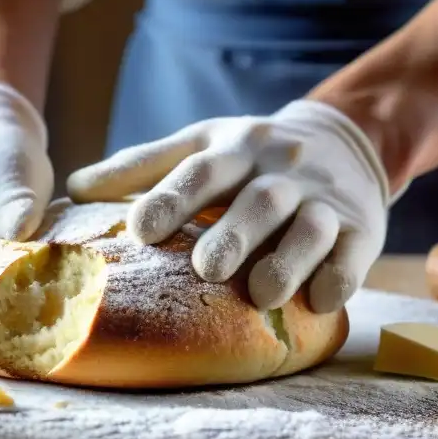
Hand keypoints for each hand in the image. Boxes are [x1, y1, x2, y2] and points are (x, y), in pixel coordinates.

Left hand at [67, 100, 390, 312]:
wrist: (347, 138)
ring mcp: (326, 200)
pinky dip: (341, 276)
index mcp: (236, 148)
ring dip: (289, 260)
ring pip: (311, 227)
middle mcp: (282, 171)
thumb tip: (74, 187)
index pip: (202, 170)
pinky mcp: (363, 228)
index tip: (140, 229)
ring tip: (263, 295)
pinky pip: (354, 254)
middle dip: (235, 233)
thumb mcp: (202, 143)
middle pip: (259, 200)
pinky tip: (323, 301)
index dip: (172, 197)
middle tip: (208, 268)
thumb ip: (143, 165)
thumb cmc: (252, 154)